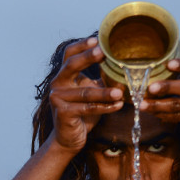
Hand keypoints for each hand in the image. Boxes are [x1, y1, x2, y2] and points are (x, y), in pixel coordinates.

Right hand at [48, 37, 124, 152]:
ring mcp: (58, 99)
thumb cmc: (82, 113)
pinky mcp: (63, 114)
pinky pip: (87, 108)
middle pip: (71, 65)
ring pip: (85, 92)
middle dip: (88, 58)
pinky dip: (105, 107)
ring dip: (105, 92)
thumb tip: (122, 65)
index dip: (82, 45)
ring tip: (121, 92)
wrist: (69, 138)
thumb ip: (100, 79)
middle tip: (104, 52)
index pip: (69, 54)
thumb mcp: (90, 92)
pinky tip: (118, 105)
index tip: (98, 40)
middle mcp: (57, 85)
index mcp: (63, 76)